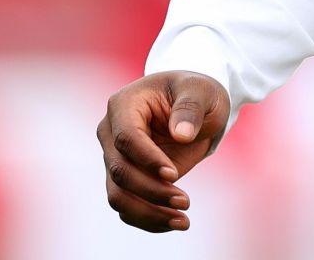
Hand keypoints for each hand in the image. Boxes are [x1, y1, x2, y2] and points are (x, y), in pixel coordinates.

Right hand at [97, 70, 230, 231]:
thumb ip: (191, 108)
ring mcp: (116, 157)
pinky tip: (174, 222)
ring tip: (181, 220)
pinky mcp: (127, 179)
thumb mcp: (201, 91)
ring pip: (118, 195)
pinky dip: (148, 218)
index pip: (126, 137)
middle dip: (151, 191)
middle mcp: (112, 133)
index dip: (147, 159)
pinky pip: (128, 206)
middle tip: (185, 202)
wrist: (196, 106)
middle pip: (120, 170)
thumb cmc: (196, 92)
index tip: (173, 174)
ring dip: (147, 212)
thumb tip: (181, 135)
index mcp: (124, 105)